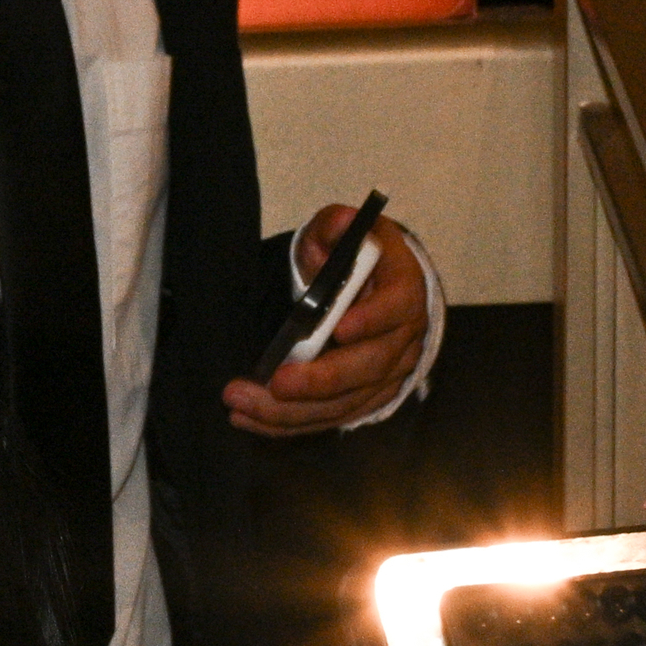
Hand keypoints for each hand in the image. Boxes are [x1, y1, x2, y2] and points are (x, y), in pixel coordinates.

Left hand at [222, 207, 429, 435]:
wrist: (371, 291)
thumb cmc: (355, 261)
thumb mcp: (343, 234)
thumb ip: (336, 226)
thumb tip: (341, 222)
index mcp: (403, 291)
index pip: (396, 307)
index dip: (372, 319)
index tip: (340, 328)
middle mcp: (402, 339)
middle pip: (368, 368)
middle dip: (320, 380)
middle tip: (276, 382)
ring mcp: (385, 375)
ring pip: (344, 403)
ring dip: (290, 411)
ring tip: (241, 405)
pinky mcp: (362, 399)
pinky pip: (327, 419)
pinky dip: (286, 423)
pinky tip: (248, 418)